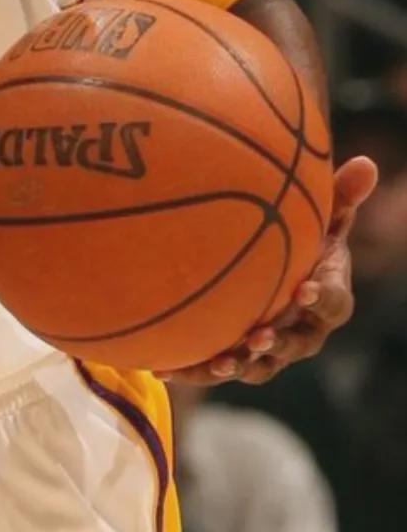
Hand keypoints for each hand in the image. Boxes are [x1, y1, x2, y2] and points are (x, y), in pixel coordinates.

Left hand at [159, 156, 377, 386]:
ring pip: (260, 365)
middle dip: (279, 343)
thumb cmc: (305, 237)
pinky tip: (163, 369)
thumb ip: (341, 194)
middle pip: (297, 344)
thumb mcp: (323, 215)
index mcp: (328, 297)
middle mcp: (304, 329)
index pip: (335, 302)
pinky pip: (218, 366)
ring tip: (219, 363)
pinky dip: (194, 370)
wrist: (276, 271)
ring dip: (240, 365)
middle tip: (258, 337)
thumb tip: (367, 161)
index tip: (305, 289)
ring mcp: (273, 347)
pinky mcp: (239, 353)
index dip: (323, 297)